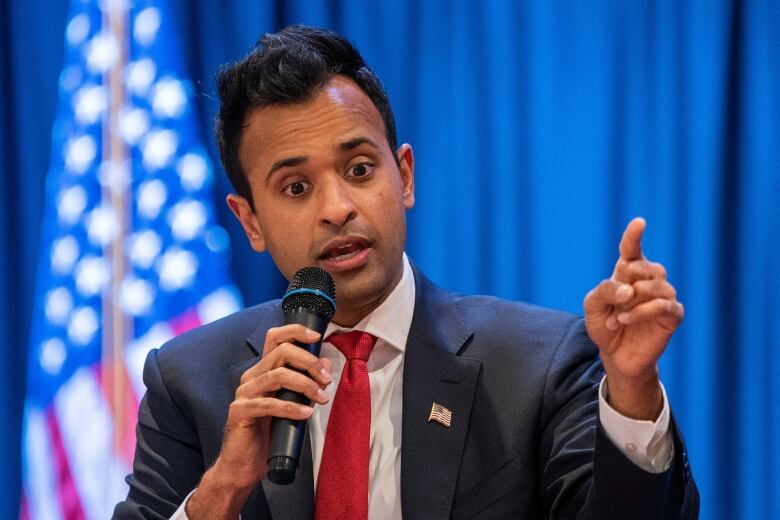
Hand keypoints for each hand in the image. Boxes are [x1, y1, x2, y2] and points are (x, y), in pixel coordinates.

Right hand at [186, 324, 332, 518]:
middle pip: (281, 352)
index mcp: (262, 370)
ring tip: (322, 398)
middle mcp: (251, 377)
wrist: (244, 465)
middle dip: (309, 362)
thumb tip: (327, 364)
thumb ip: (307, 383)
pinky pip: (269, 404)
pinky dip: (292, 408)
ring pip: (277, 375)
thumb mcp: (294, 404)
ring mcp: (243, 393)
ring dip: (305, 385)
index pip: (274, 337)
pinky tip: (306, 414)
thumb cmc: (269, 433)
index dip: (295, 331)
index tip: (317, 336)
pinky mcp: (239, 412)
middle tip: (327, 380)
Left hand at [583, 217, 683, 419]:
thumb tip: (630, 289)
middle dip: (626, 281)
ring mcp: (663, 296)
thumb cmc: (605, 326)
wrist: (616, 356)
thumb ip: (604, 290)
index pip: (632, 249)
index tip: (639, 222)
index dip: (634, 235)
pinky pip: (665, 304)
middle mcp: (648, 280)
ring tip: (617, 317)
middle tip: (615, 303)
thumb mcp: (593, 307)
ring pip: (656, 284)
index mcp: (627, 273)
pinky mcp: (672, 315)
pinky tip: (626, 320)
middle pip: (643, 266)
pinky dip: (643, 311)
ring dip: (633, 300)